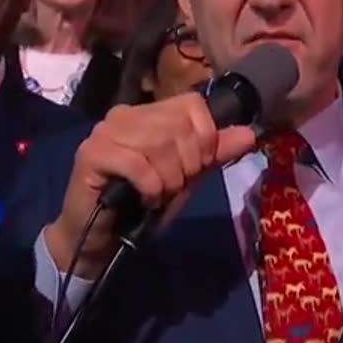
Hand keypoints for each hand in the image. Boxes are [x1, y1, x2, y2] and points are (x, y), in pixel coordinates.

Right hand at [44, 94, 256, 278]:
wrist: (101, 238)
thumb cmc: (141, 204)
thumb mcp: (186, 178)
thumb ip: (214, 153)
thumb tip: (250, 133)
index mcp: (147, 113)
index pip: (192, 104)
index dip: (204, 139)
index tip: (194, 169)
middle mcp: (124, 114)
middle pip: (179, 126)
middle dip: (186, 166)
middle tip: (170, 187)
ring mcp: (105, 132)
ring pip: (159, 145)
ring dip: (167, 181)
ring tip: (155, 195)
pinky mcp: (91, 154)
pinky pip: (138, 165)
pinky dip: (149, 188)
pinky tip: (141, 199)